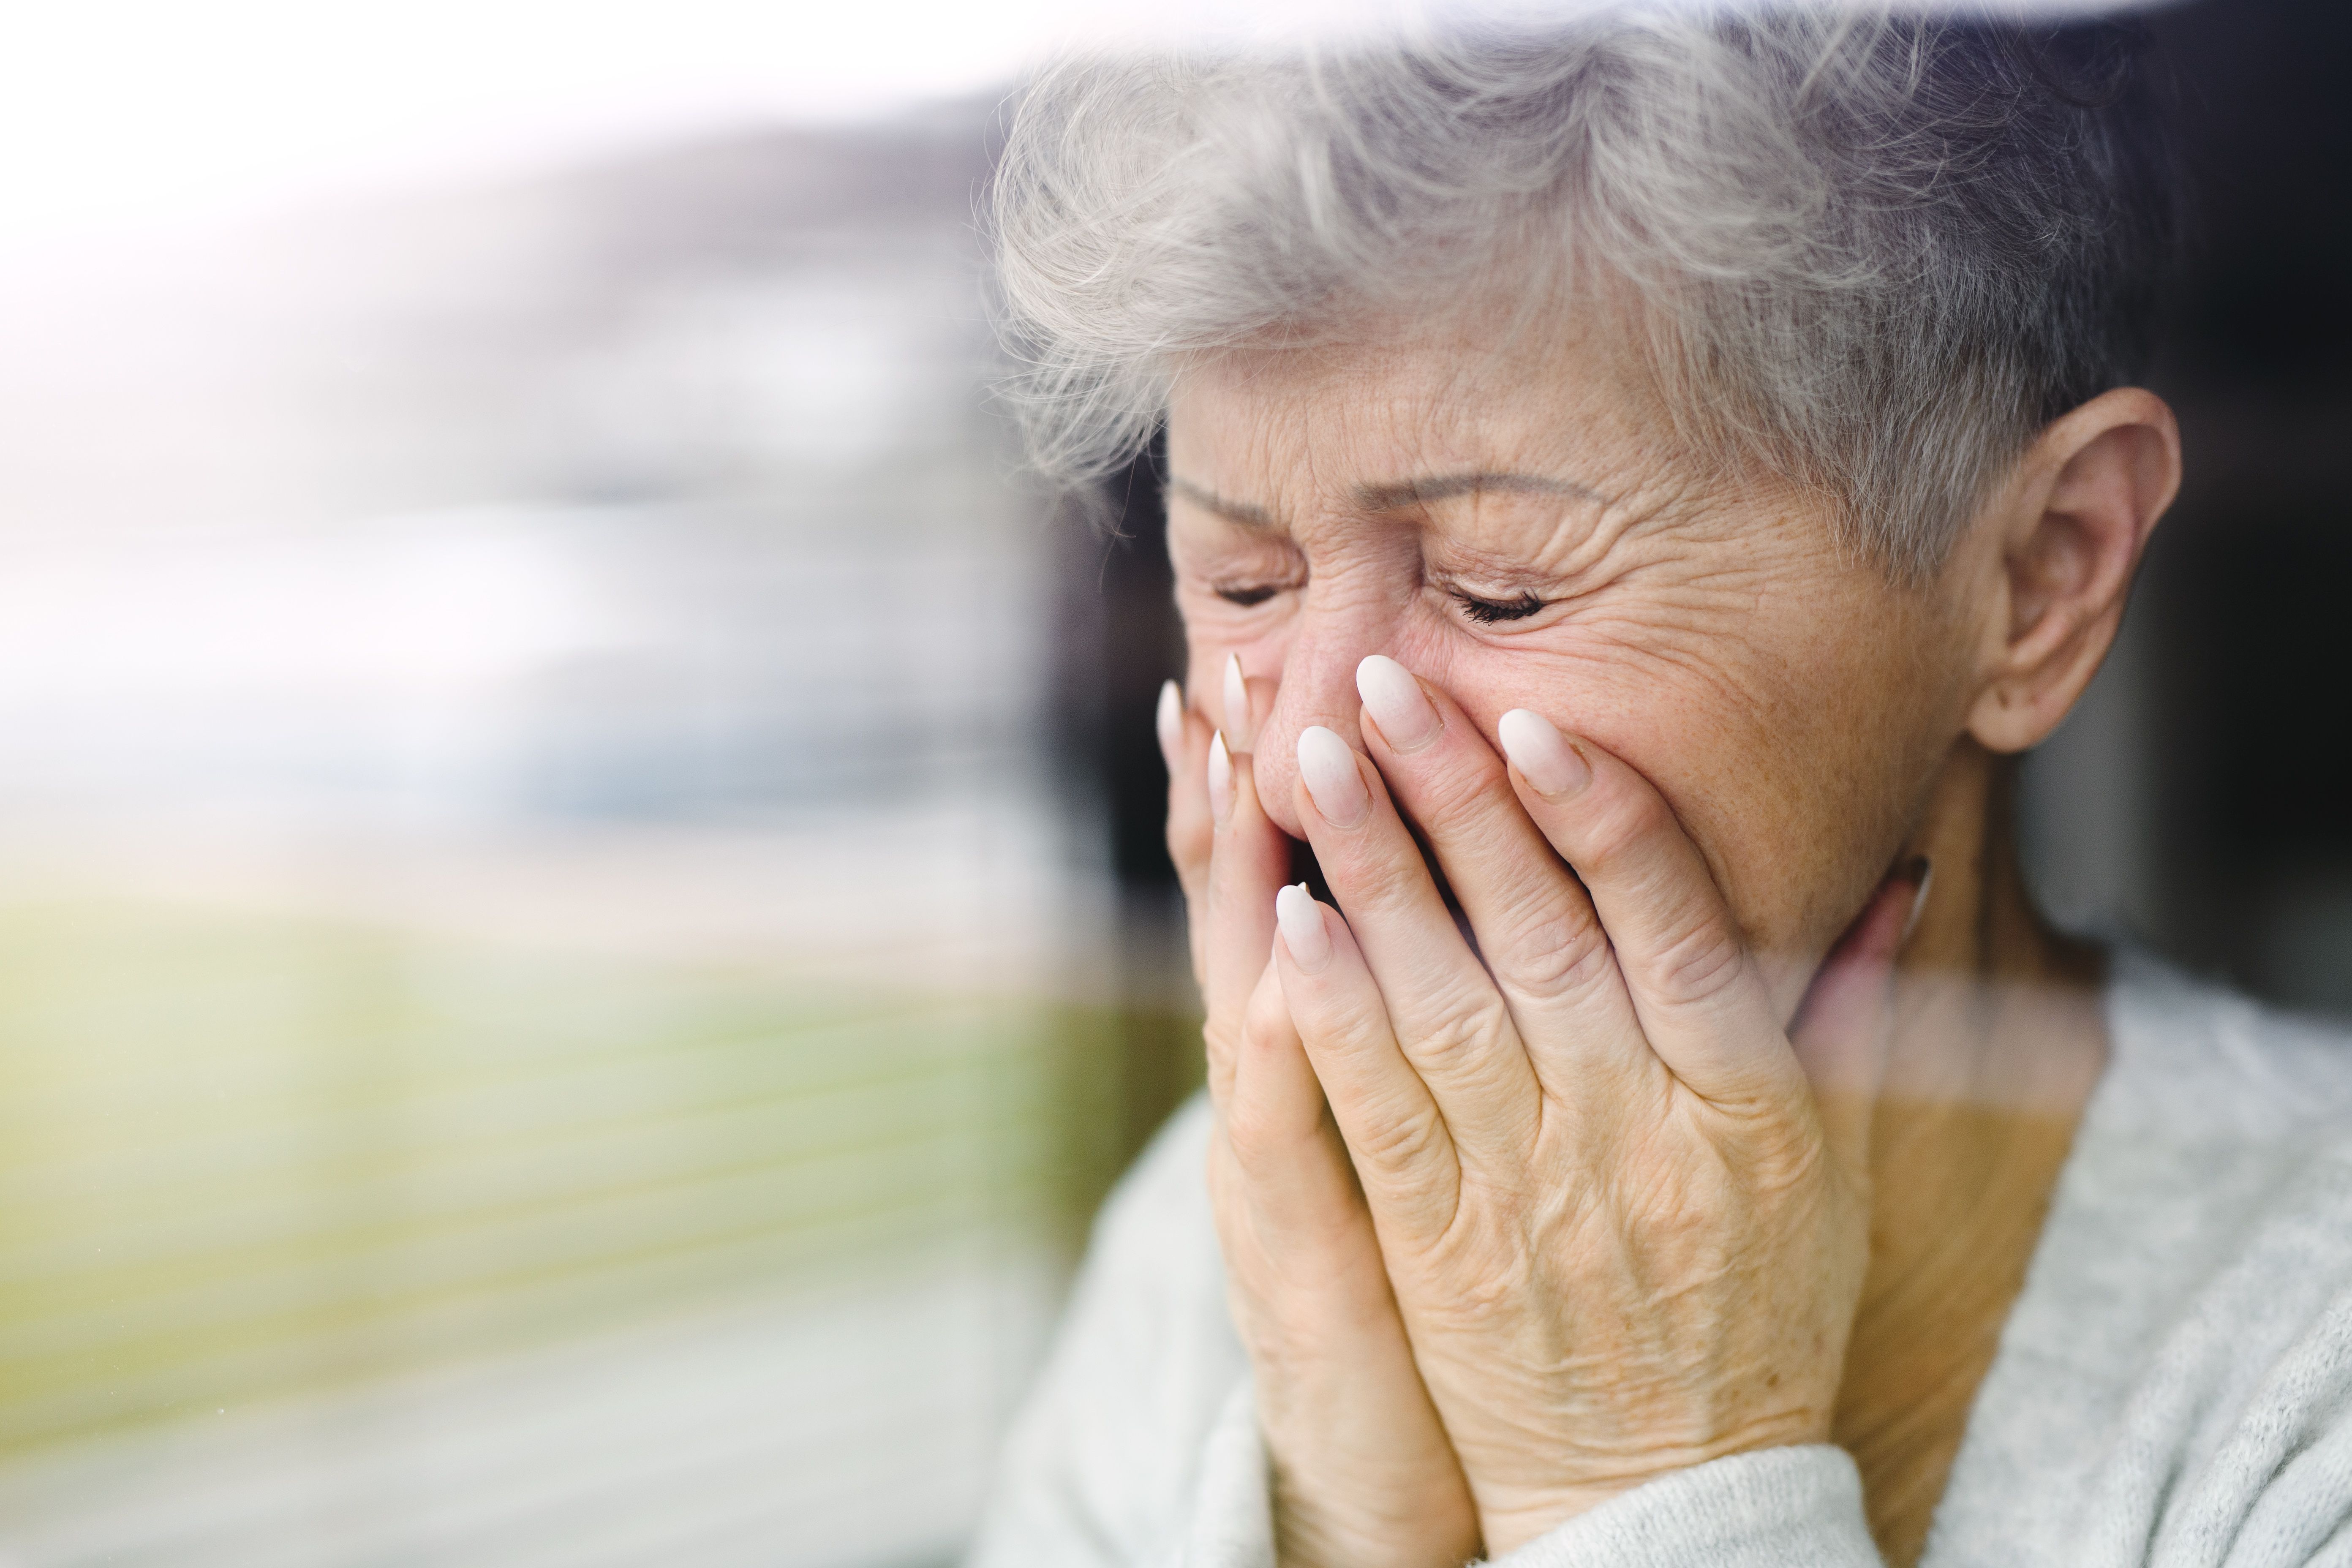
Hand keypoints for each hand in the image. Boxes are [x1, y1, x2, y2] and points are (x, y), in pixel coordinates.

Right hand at [1161, 666, 1480, 1567]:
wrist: (1394, 1446)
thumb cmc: (1457, 1276)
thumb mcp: (1440, 1134)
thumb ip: (1474, 1016)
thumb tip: (1524, 898)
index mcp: (1333, 1040)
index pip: (1295, 878)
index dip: (1274, 777)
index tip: (1269, 665)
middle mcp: (1284, 1075)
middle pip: (1249, 901)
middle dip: (1241, 778)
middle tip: (1233, 661)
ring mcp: (1274, 1147)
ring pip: (1245, 979)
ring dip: (1240, 867)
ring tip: (1237, 749)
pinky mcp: (1289, 1228)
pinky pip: (1280, 1117)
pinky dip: (1285, 1034)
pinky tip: (1287, 951)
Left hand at [1269, 657, 1915, 1554]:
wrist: (1674, 1497)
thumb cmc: (1756, 1314)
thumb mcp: (1831, 1175)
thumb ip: (1846, 1022)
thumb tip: (1888, 878)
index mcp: (1743, 1107)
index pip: (1673, 930)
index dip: (1602, 817)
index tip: (1537, 718)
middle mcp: (1636, 1136)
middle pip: (1539, 939)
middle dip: (1455, 800)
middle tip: (1384, 681)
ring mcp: (1531, 1192)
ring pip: (1440, 1004)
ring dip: (1371, 872)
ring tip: (1307, 759)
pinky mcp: (1438, 1247)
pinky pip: (1378, 1112)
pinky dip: (1331, 1014)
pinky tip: (1288, 921)